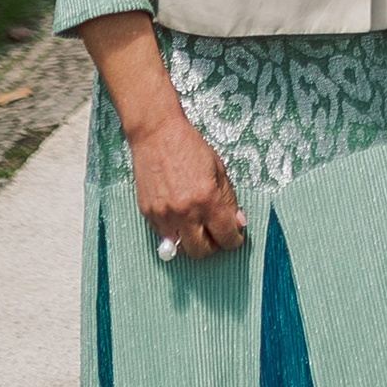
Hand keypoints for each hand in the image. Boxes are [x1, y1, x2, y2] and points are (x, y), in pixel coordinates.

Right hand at [128, 103, 245, 260]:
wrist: (156, 135)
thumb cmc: (191, 148)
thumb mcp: (219, 170)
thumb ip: (229, 200)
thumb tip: (238, 223)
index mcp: (207, 199)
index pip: (225, 236)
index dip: (234, 241)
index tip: (235, 238)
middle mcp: (184, 212)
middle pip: (201, 251)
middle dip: (212, 246)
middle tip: (216, 235)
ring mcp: (163, 215)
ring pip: (180, 248)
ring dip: (191, 243)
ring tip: (197, 229)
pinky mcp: (148, 213)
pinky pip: (163, 236)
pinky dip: (174, 233)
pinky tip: (180, 219)